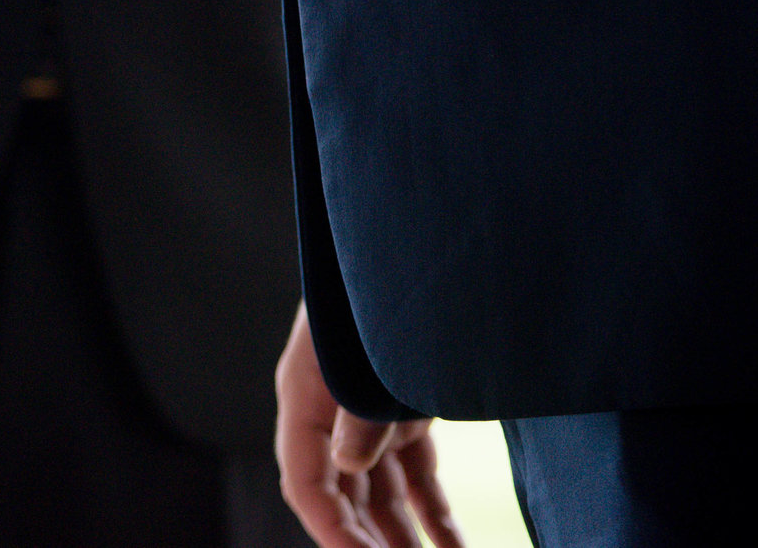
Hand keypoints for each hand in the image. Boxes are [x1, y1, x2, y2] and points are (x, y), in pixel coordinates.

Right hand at [276, 305, 465, 547]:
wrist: (400, 241)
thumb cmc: (374, 292)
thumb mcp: (364, 353)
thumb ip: (359, 413)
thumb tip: (346, 465)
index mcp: (303, 397)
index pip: (305, 483)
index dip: (331, 531)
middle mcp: (327, 415)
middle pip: (342, 498)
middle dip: (369, 544)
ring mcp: (365, 416)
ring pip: (379, 495)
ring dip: (401, 539)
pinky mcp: (400, 414)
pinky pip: (414, 477)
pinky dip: (433, 514)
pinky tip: (453, 545)